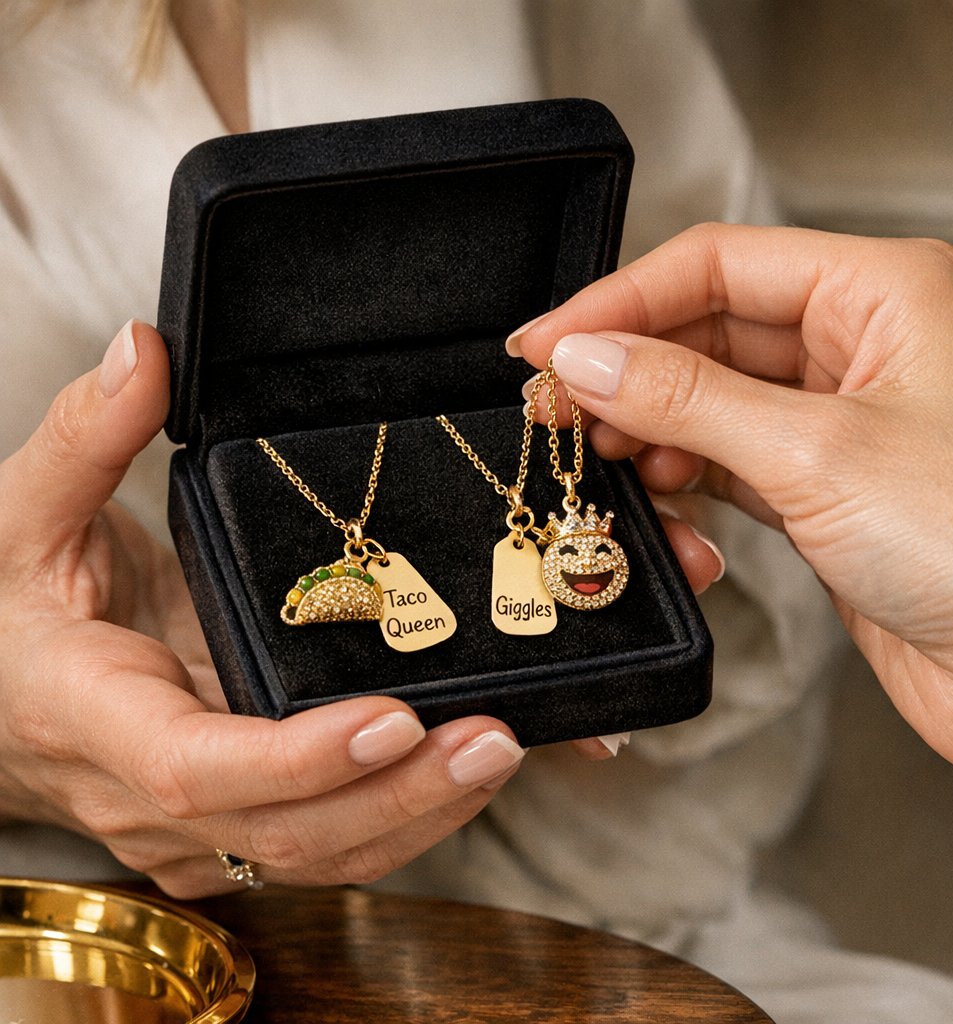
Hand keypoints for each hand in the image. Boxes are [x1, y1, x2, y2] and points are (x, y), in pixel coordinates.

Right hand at [0, 321, 524, 896]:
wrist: (1, 691)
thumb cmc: (9, 608)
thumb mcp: (23, 515)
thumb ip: (82, 436)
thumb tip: (142, 349)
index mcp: (97, 720)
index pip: (199, 770)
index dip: (298, 760)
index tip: (393, 719)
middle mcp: (152, 799)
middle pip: (286, 831)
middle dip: (399, 794)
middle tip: (496, 737)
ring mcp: (196, 831)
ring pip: (320, 854)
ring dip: (423, 812)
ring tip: (508, 749)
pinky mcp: (233, 827)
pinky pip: (329, 842)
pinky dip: (408, 815)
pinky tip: (470, 771)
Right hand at [510, 224, 952, 808]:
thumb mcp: (815, 453)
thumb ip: (688, 399)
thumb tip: (587, 358)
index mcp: (883, 293)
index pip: (720, 265)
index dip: (622, 301)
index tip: (547, 342)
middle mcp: (864, 345)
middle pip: (709, 330)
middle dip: (628, 369)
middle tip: (556, 407)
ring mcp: (842, 421)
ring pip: (712, 399)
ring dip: (652, 428)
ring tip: (600, 456)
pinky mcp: (825, 489)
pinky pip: (730, 460)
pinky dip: (686, 476)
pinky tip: (658, 494)